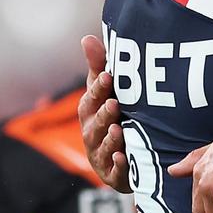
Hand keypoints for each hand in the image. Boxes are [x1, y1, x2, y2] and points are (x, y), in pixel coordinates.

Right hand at [78, 35, 130, 192]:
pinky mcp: (114, 175)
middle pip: (95, 124)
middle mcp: (92, 133)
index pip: (91, 98)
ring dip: (110, 139)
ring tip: (119, 130)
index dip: (98, 88)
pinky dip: (118, 166)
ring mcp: (101, 155)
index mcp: (90, 112)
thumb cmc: (114, 116)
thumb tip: (87, 38)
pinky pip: (114, 171)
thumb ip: (98, 66)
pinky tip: (124, 158)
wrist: (126, 156)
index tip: (108, 75)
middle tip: (114, 103)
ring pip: (103, 147)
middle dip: (103, 114)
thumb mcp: (106, 92)